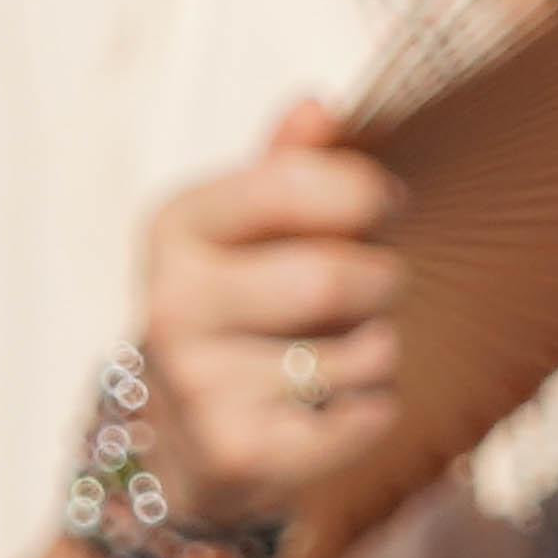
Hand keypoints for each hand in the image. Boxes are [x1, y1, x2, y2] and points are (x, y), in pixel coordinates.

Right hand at [130, 101, 404, 538]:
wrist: (182, 443)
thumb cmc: (241, 309)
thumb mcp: (246, 230)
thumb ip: (286, 168)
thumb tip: (320, 104)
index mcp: (176, 226)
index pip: (286, 185)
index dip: (362, 190)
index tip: (387, 203)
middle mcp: (171, 304)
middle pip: (330, 279)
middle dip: (381, 281)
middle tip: (377, 288)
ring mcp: (197, 385)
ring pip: (360, 354)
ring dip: (380, 351)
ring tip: (343, 354)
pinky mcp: (236, 454)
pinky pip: (363, 419)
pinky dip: (376, 410)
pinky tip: (337, 406)